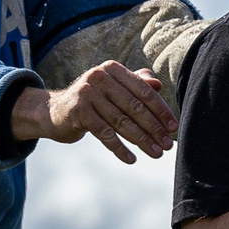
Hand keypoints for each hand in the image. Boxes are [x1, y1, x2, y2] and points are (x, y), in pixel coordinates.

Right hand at [9, 61, 176, 162]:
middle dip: (154, 128)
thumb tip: (159, 86)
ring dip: (141, 140)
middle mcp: (100, 77)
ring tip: (155, 154)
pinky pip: (105, 133)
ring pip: (121, 121)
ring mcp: (87, 93)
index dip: (161, 110)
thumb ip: (136, 84)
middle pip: (134, 107)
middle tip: (167, 146)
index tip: (173, 128)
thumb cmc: (92, 101)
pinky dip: (119, 148)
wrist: (55, 111)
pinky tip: (131, 159)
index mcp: (113, 69)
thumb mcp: (113, 90)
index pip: (144, 91)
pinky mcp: (78, 112)